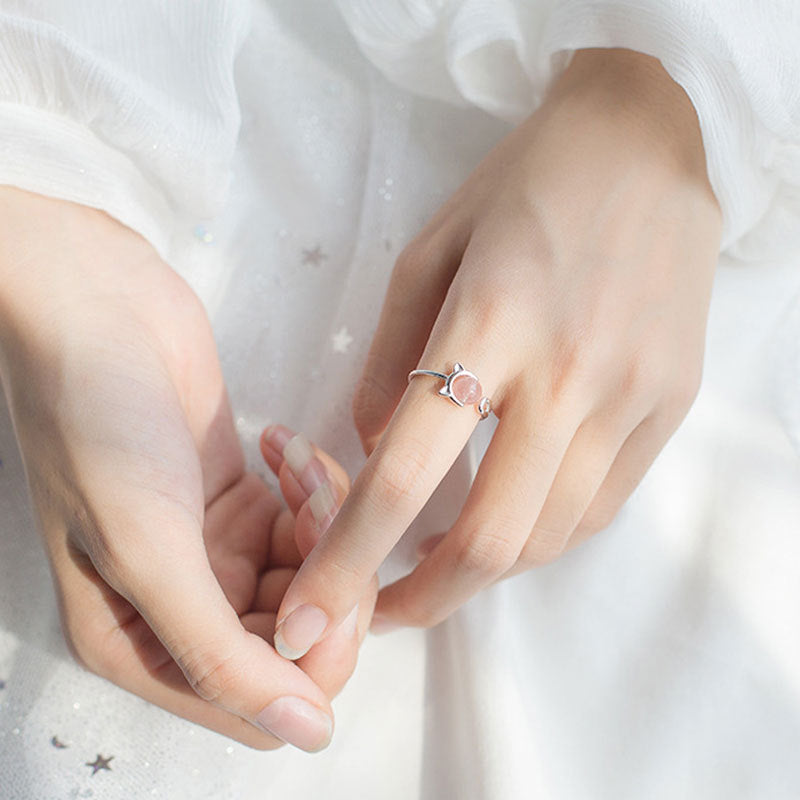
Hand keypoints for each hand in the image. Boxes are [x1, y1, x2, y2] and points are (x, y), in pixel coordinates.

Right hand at [0, 187, 373, 750]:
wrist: (94, 309)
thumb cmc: (98, 422)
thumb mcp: (148, 551)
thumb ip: (223, 656)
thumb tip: (305, 736)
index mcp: (145, 642)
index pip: (267, 699)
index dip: (313, 656)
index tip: (325, 586)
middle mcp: (185, 605)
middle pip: (303, 634)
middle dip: (327, 572)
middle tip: (309, 506)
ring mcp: (218, 550)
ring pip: (317, 572)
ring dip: (321, 518)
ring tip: (286, 462)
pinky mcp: (245, 498)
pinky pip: (313, 519)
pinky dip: (312, 485)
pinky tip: (276, 444)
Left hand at [269, 48, 722, 654]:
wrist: (644, 146)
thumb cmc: (519, 188)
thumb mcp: (428, 253)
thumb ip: (390, 361)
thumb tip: (375, 453)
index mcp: (490, 322)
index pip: (406, 473)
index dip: (348, 560)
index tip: (309, 617)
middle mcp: (568, 373)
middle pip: (490, 538)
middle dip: (423, 599)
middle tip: (380, 610)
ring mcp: (631, 397)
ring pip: (549, 537)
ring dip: (483, 571)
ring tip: (439, 562)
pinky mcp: (671, 407)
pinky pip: (599, 506)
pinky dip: (542, 534)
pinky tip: (508, 517)